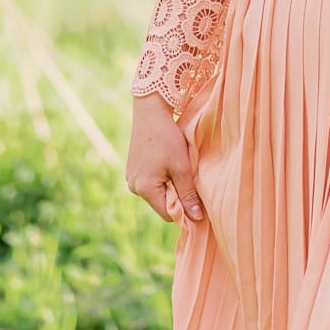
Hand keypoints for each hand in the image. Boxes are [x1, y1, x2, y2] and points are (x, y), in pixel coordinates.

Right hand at [126, 92, 206, 224]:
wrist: (150, 111)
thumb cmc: (167, 138)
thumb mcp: (182, 167)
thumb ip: (188, 194)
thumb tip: (197, 218)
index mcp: (144, 189)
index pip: (168, 214)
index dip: (184, 210)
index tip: (198, 200)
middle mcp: (134, 187)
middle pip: (162, 203)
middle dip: (177, 196)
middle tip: (189, 178)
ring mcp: (131, 177)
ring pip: (157, 192)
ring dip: (170, 185)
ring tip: (179, 166)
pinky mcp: (133, 168)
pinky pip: (151, 181)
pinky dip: (163, 176)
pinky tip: (169, 161)